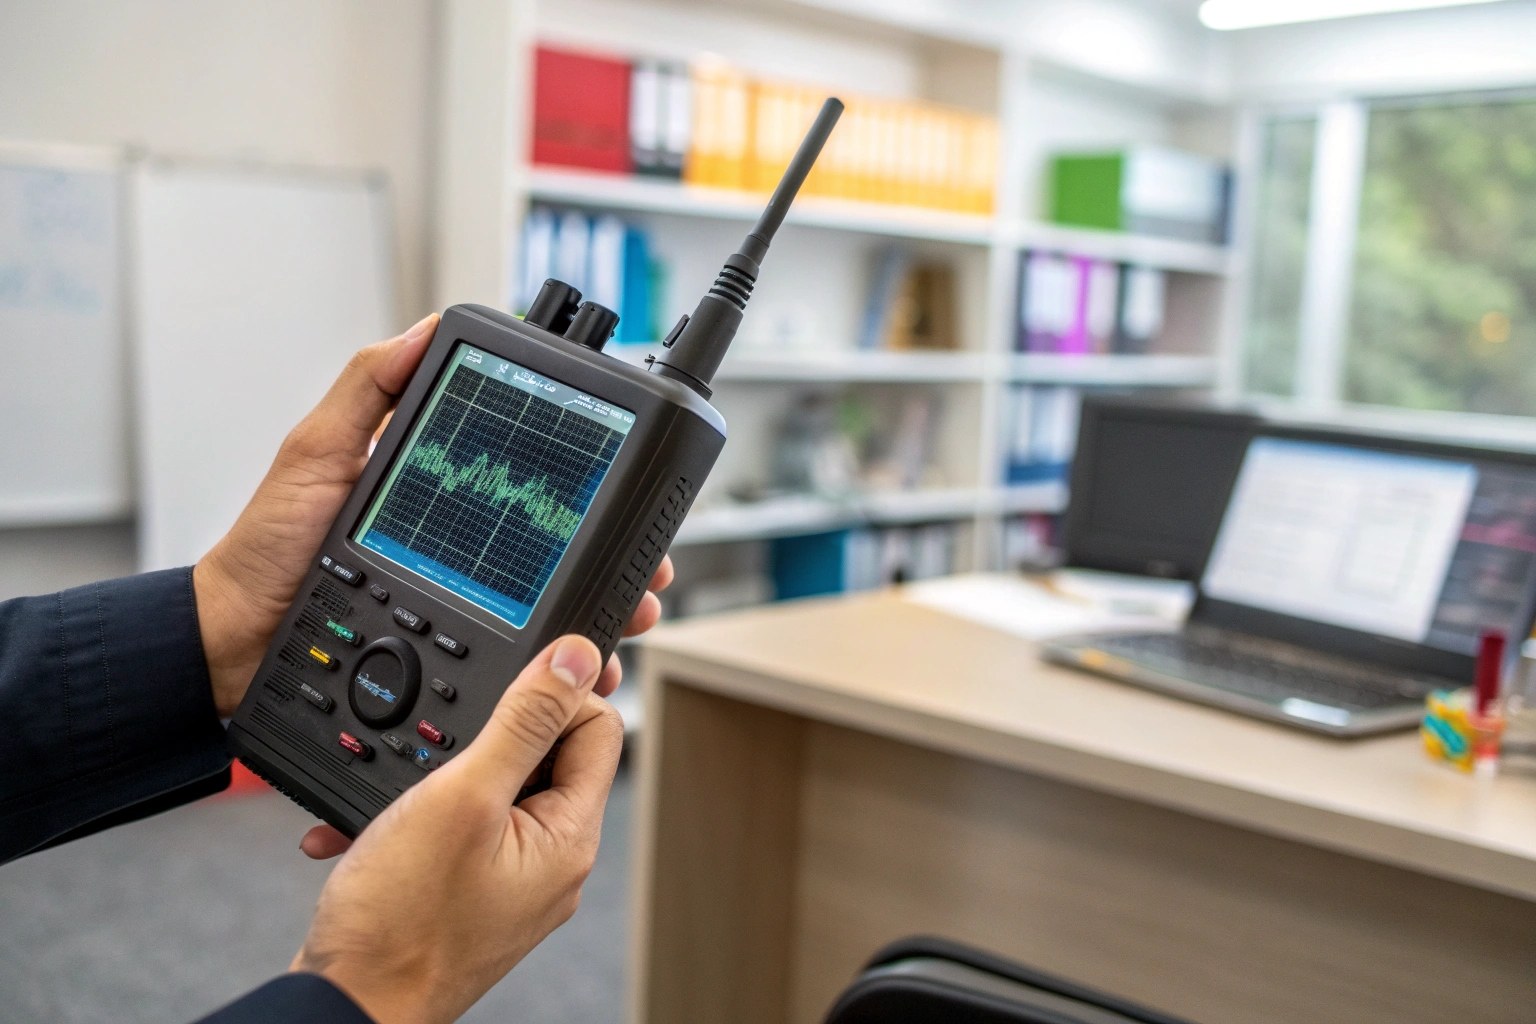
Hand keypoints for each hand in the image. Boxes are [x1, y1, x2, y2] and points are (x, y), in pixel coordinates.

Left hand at [192, 313, 673, 717]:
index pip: (529, 480)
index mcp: (440, 491)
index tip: (626, 483)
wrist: (235, 643)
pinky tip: (586, 671)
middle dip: (618, 556)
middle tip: (647, 567)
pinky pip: (520, 662)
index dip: (584, 483)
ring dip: (605, 612)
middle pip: (561, 548)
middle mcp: (462, 548)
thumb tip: (426, 330)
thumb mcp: (315, 452)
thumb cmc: (268, 550)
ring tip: (630, 613)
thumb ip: (367, 388)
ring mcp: (462, 604)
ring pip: (555, 608)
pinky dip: (560, 671)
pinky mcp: (452, 653)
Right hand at [291, 635, 622, 1023]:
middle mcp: (551, 861)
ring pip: (494, 789)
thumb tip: (577, 659)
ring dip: (442, 774)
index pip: (598, 729)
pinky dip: (416, 815)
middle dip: (490, 733)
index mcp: (569, 837)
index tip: (508, 681)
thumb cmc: (401, 921)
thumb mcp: (464, 796)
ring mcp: (510, 880)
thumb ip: (524, 722)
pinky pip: (457, 829)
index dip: (558, 691)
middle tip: (441, 736)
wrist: (344, 1007)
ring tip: (398, 792)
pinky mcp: (468, 893)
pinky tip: (369, 825)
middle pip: (547, 755)